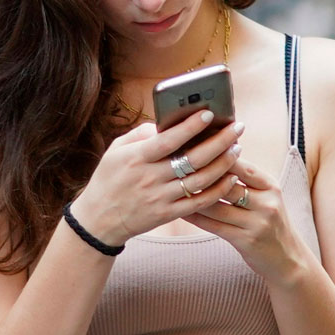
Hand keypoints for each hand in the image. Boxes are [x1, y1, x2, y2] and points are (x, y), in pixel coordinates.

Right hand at [70, 110, 245, 244]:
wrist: (98, 220)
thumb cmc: (108, 179)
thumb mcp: (115, 150)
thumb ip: (141, 134)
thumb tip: (168, 124)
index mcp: (137, 157)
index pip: (169, 139)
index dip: (191, 126)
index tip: (210, 114)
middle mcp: (150, 177)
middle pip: (193, 158)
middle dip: (220, 141)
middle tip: (237, 128)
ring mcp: (160, 198)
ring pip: (201, 180)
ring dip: (223, 163)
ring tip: (236, 149)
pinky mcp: (167, 214)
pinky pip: (199, 202)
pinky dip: (218, 190)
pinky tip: (230, 177)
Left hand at [183, 156, 306, 281]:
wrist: (288, 259)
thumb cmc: (270, 222)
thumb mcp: (267, 197)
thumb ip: (247, 179)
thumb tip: (216, 152)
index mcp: (271, 186)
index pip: (242, 166)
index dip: (217, 156)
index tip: (194, 149)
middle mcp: (267, 203)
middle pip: (227, 184)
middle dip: (201, 175)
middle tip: (177, 167)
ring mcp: (257, 223)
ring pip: (217, 206)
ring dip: (193, 197)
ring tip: (174, 187)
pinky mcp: (246, 241)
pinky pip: (214, 226)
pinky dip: (196, 217)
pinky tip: (180, 210)